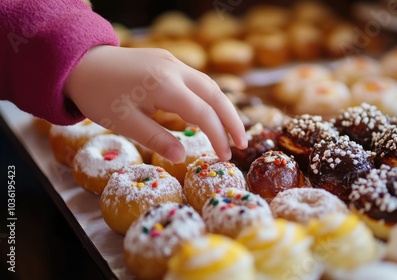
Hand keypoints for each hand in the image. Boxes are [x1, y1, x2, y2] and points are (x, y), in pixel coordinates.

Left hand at [65, 46, 246, 162]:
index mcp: (164, 85)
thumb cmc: (98, 95)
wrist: (79, 63)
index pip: (204, 113)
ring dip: (223, 108)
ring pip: (209, 85)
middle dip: (233, 120)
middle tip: (242, 145)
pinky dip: (208, 98)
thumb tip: (182, 156)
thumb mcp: (124, 123)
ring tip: (231, 132)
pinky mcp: (167, 61)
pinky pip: (196, 80)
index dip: (218, 136)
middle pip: (216, 94)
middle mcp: (175, 69)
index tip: (226, 157)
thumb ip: (156, 139)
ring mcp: (172, 62)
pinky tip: (208, 114)